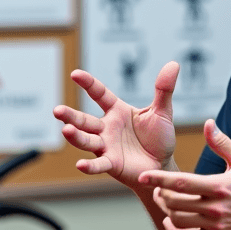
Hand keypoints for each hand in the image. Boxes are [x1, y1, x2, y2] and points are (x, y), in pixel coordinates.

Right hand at [53, 62, 178, 188]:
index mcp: (117, 111)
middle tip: (57, 110)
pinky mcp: (112, 164)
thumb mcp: (162, 112)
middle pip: (85, 120)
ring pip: (86, 140)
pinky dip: (90, 166)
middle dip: (70, 116)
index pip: (99, 94)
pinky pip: (99, 164)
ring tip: (65, 131)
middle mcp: (107, 128)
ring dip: (75, 137)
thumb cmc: (159, 138)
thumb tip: (173, 64)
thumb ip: (164, 90)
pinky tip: (80, 164)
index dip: (88, 84)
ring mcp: (106, 146)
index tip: (75, 74)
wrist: (163, 165)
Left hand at [140, 120, 230, 229]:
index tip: (143, 177)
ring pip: (177, 221)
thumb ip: (222, 143)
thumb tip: (207, 123)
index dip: (158, 179)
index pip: (181, 182)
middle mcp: (215, 207)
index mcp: (219, 185)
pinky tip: (172, 221)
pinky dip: (174, 229)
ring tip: (164, 202)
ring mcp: (216, 226)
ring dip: (165, 211)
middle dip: (160, 194)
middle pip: (174, 203)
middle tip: (157, 188)